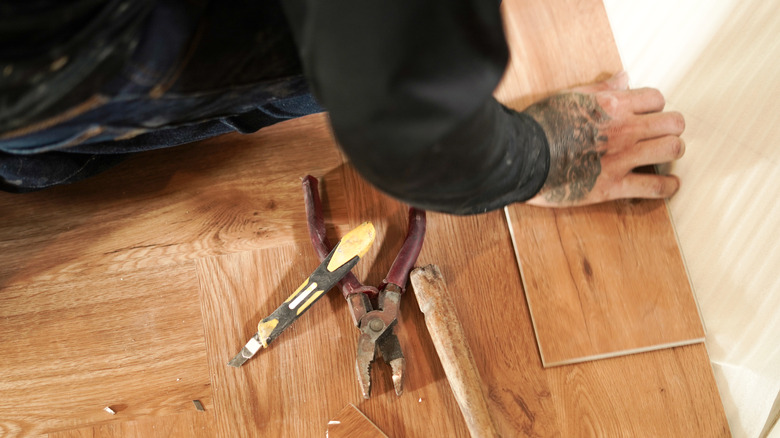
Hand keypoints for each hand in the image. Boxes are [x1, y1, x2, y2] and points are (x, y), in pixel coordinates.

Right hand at [523, 71, 684, 206]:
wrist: (522, 158)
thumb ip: (601, 88)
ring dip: (671, 151)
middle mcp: (624, 129)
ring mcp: (621, 158)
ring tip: (664, 156)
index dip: (654, 106)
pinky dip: (667, 187)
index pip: (656, 98)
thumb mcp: (569, 96)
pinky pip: (655, 186)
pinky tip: (670, 186)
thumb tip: (624, 77)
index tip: (647, 115)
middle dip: (670, 127)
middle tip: (661, 134)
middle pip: (672, 123)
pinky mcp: (613, 185)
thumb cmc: (539, 126)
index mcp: (612, 105)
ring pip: (671, 150)